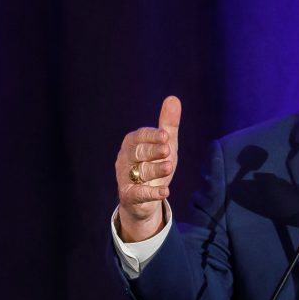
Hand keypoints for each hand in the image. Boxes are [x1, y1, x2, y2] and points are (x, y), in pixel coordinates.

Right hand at [115, 96, 180, 241]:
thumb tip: (173, 98)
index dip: (151, 136)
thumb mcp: (165, 145)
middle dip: (152, 151)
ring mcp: (125, 178)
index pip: (139, 137)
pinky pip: (139, 193)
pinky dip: (152, 193)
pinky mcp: (129, 196)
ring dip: (155, 170)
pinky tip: (165, 192)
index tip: (166, 135)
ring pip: (140, 172)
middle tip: (167, 150)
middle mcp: (125, 159)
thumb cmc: (154, 166)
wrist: (144, 200)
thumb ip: (168, 125)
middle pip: (137, 153)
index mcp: (132, 144)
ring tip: (169, 167)